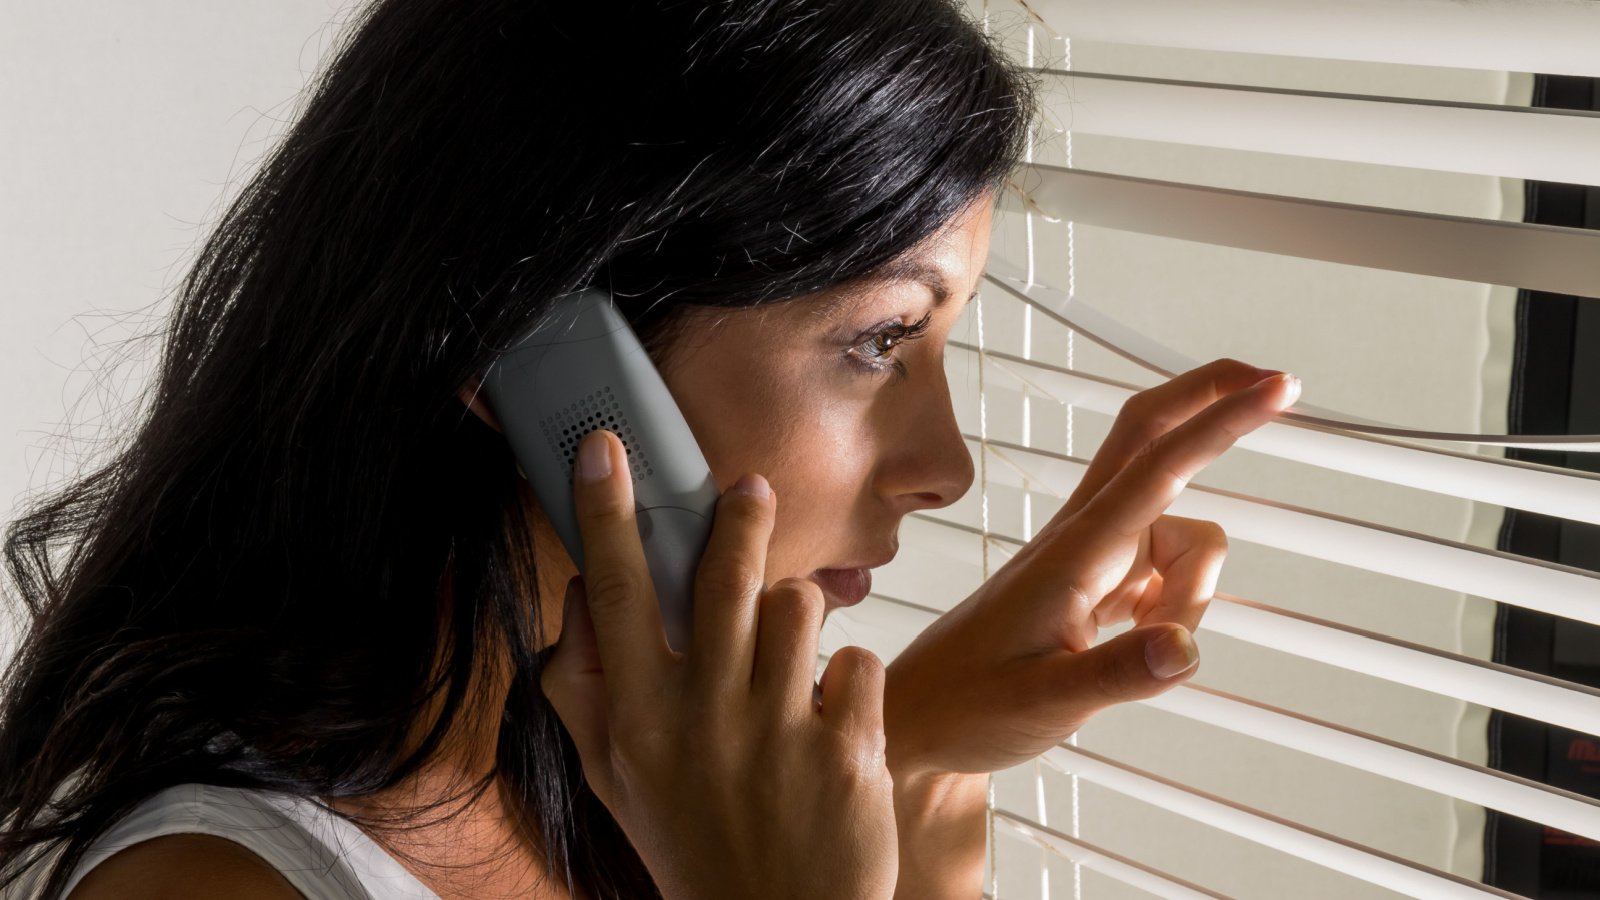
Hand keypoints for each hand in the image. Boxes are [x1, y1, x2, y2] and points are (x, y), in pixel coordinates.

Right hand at [541, 430, 897, 899]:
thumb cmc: (689, 842)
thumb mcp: (612, 778)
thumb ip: (582, 685)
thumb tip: (580, 595)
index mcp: (641, 719)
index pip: (616, 593)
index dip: (607, 513)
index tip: (605, 449)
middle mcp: (706, 716)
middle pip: (724, 575)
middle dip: (739, 517)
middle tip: (749, 491)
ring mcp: (781, 731)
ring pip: (799, 606)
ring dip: (798, 615)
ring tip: (790, 658)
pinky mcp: (849, 749)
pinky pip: (856, 660)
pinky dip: (847, 679)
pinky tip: (831, 719)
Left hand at [883, 360, 1300, 777]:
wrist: (920, 718)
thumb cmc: (967, 704)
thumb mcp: (1045, 701)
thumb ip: (1118, 674)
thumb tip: (1184, 648)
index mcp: (1075, 551)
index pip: (1160, 467)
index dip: (1222, 421)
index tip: (1276, 388)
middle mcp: (1085, 538)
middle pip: (1154, 436)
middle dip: (1212, 403)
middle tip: (1276, 390)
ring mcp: (1093, 558)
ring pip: (1183, 534)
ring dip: (1194, 588)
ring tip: (1141, 651)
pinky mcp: (1098, 583)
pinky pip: (1168, 571)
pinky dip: (1178, 603)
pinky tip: (1136, 644)